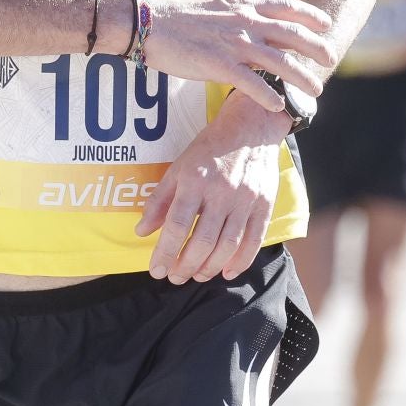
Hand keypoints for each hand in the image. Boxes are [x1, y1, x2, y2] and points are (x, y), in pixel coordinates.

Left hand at [135, 92, 289, 282]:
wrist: (251, 127)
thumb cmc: (210, 148)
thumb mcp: (178, 167)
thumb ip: (159, 200)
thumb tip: (141, 231)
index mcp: (195, 180)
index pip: (178, 224)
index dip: (165, 252)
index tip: (156, 270)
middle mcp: (221, 192)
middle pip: (203, 240)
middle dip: (186, 265)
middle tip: (175, 277)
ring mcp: (245, 200)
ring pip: (227, 245)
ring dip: (210, 267)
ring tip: (197, 276)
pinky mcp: (264, 205)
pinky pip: (253, 240)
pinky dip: (241, 261)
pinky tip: (227, 272)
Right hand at [141, 0, 337, 114]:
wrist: (148, 22)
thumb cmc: (176, 16)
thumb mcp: (215, 6)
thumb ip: (237, 13)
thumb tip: (253, 22)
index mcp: (243, 4)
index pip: (286, 6)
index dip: (309, 15)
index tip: (326, 23)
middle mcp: (245, 21)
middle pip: (292, 34)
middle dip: (316, 47)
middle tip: (332, 58)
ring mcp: (234, 43)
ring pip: (280, 61)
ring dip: (301, 77)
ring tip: (315, 90)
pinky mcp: (220, 65)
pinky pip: (253, 84)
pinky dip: (269, 96)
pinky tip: (278, 106)